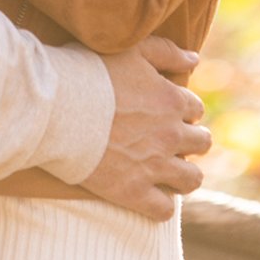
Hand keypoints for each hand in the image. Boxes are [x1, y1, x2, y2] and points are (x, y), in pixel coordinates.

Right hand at [81, 37, 209, 220]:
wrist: (57, 109)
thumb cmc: (91, 73)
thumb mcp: (133, 50)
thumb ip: (168, 52)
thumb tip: (195, 60)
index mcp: (172, 100)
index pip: (195, 109)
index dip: (182, 110)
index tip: (165, 113)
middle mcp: (170, 135)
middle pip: (201, 143)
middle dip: (189, 141)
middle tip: (167, 142)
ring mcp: (154, 165)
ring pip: (191, 179)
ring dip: (184, 175)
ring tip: (169, 172)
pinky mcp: (132, 191)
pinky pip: (163, 209)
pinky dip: (161, 205)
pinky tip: (151, 197)